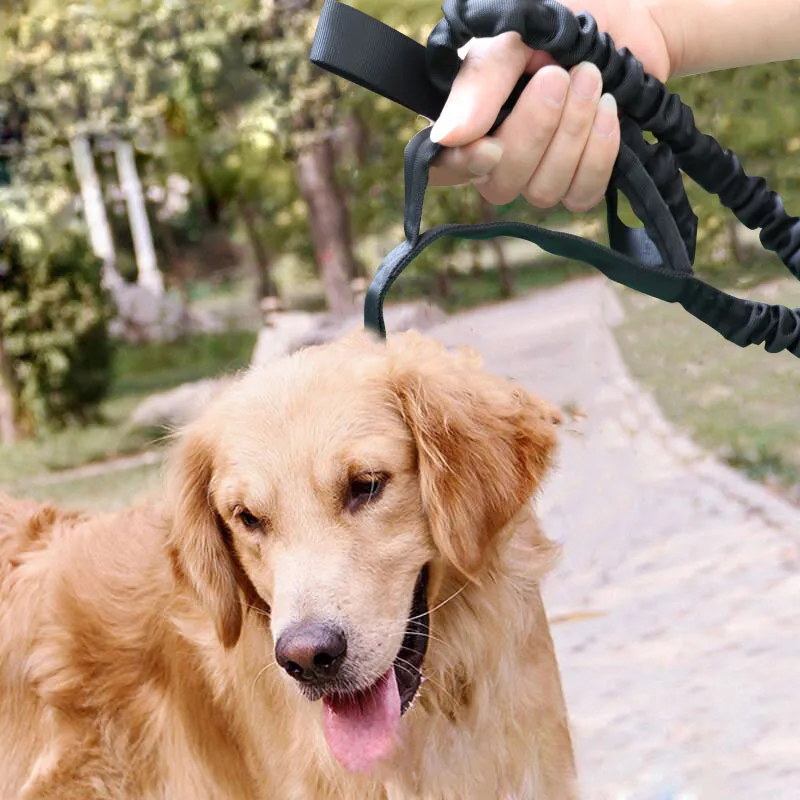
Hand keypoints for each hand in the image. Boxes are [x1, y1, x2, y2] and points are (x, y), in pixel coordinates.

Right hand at [428, 0, 671, 212]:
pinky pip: (581, 195)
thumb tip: (448, 137)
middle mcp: (500, 157)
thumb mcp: (515, 33)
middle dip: (535, 131)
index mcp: (470, 119)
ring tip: (590, 78)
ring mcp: (540, 176)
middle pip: (499, 186)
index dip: (463, 166)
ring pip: (542, 192)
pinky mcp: (581, 183)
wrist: (629, 21)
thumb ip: (481, 81)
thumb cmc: (564, 20)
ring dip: (572, 133)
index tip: (490, 147)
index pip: (445, 167)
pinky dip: (598, 154)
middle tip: (559, 75)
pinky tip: (606, 110)